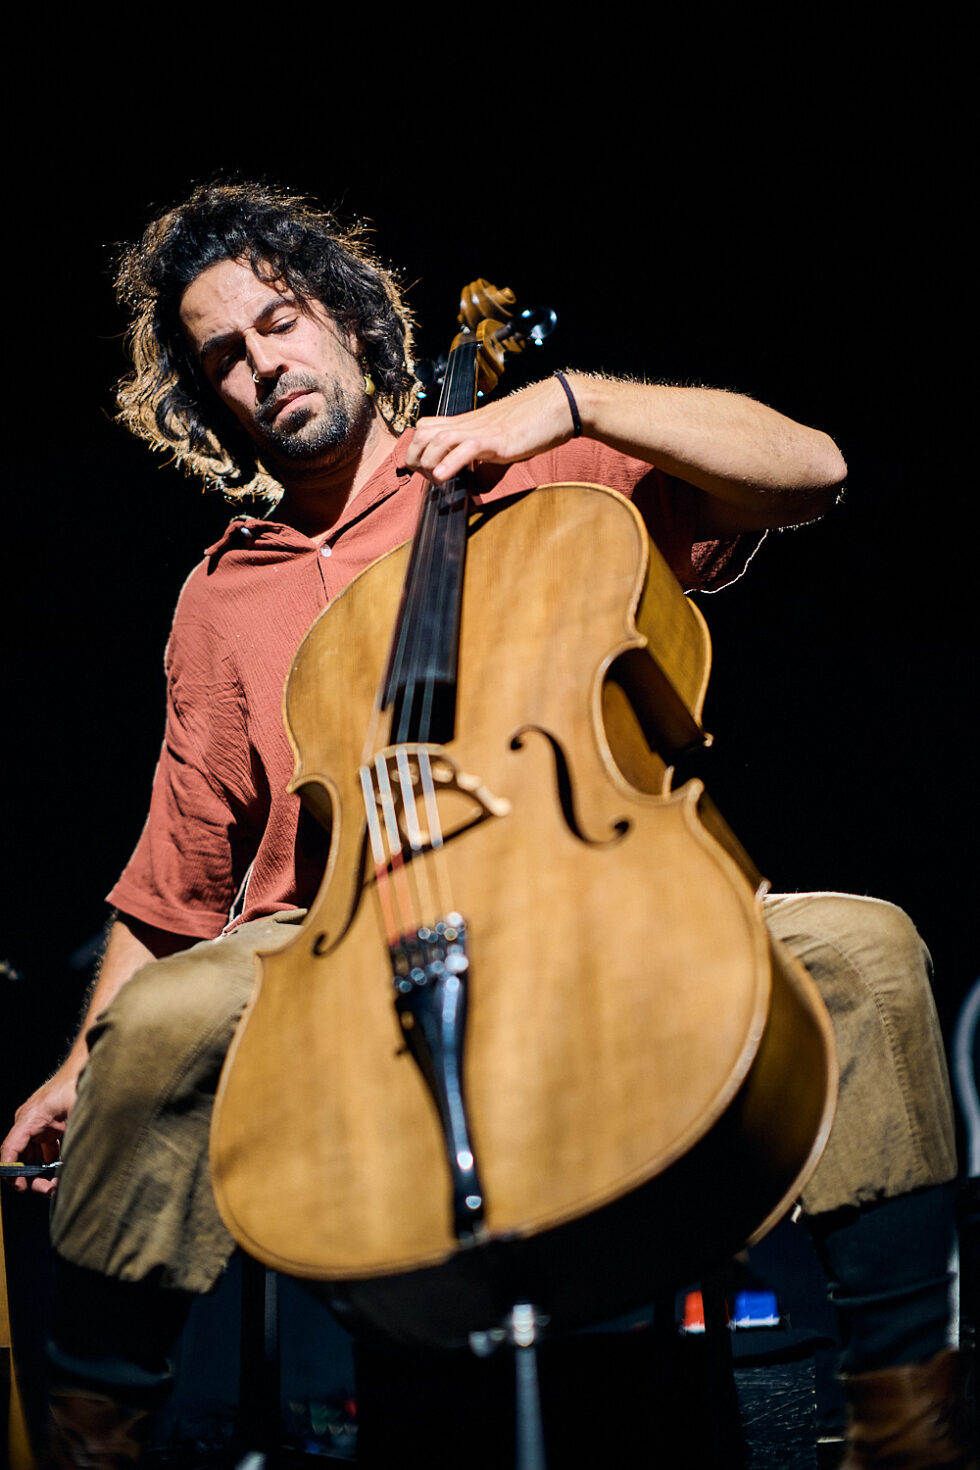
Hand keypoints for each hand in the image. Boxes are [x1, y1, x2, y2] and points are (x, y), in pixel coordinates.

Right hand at [1, 1067, 77, 1195]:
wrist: (87, 1066)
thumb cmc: (78, 1084)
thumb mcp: (75, 1113)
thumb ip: (69, 1139)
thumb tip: (68, 1169)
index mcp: (29, 1119)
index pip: (9, 1150)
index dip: (11, 1172)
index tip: (22, 1187)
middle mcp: (29, 1123)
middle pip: (21, 1159)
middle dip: (32, 1178)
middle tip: (49, 1189)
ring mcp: (39, 1126)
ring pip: (33, 1158)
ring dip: (43, 1173)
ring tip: (58, 1184)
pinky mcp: (50, 1128)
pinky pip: (45, 1152)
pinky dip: (53, 1164)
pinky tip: (65, 1171)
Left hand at [405, 376, 578, 484]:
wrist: (559, 405)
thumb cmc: (534, 425)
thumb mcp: (501, 448)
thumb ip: (484, 467)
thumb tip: (474, 491)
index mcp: (467, 424)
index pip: (426, 429)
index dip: (419, 451)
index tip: (429, 473)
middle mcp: (468, 424)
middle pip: (421, 434)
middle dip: (416, 459)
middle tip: (432, 480)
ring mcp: (480, 430)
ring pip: (436, 440)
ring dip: (429, 463)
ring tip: (438, 481)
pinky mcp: (496, 439)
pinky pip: (465, 448)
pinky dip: (449, 464)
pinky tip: (443, 477)